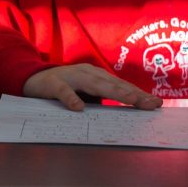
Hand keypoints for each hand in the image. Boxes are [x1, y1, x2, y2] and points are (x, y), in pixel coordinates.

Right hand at [23, 64, 161, 110]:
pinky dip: (71, 98)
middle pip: (114, 84)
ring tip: (131, 101)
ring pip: (95, 84)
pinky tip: (79, 108)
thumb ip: (99, 99)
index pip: (121, 85)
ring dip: (114, 92)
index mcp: (96, 75)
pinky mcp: (53, 83)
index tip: (156, 104)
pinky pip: (63, 92)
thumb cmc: (62, 88)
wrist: (31, 78)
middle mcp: (87, 73)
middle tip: (151, 104)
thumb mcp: (84, 92)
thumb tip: (122, 114)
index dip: (138, 94)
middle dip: (134, 94)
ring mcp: (70, 76)